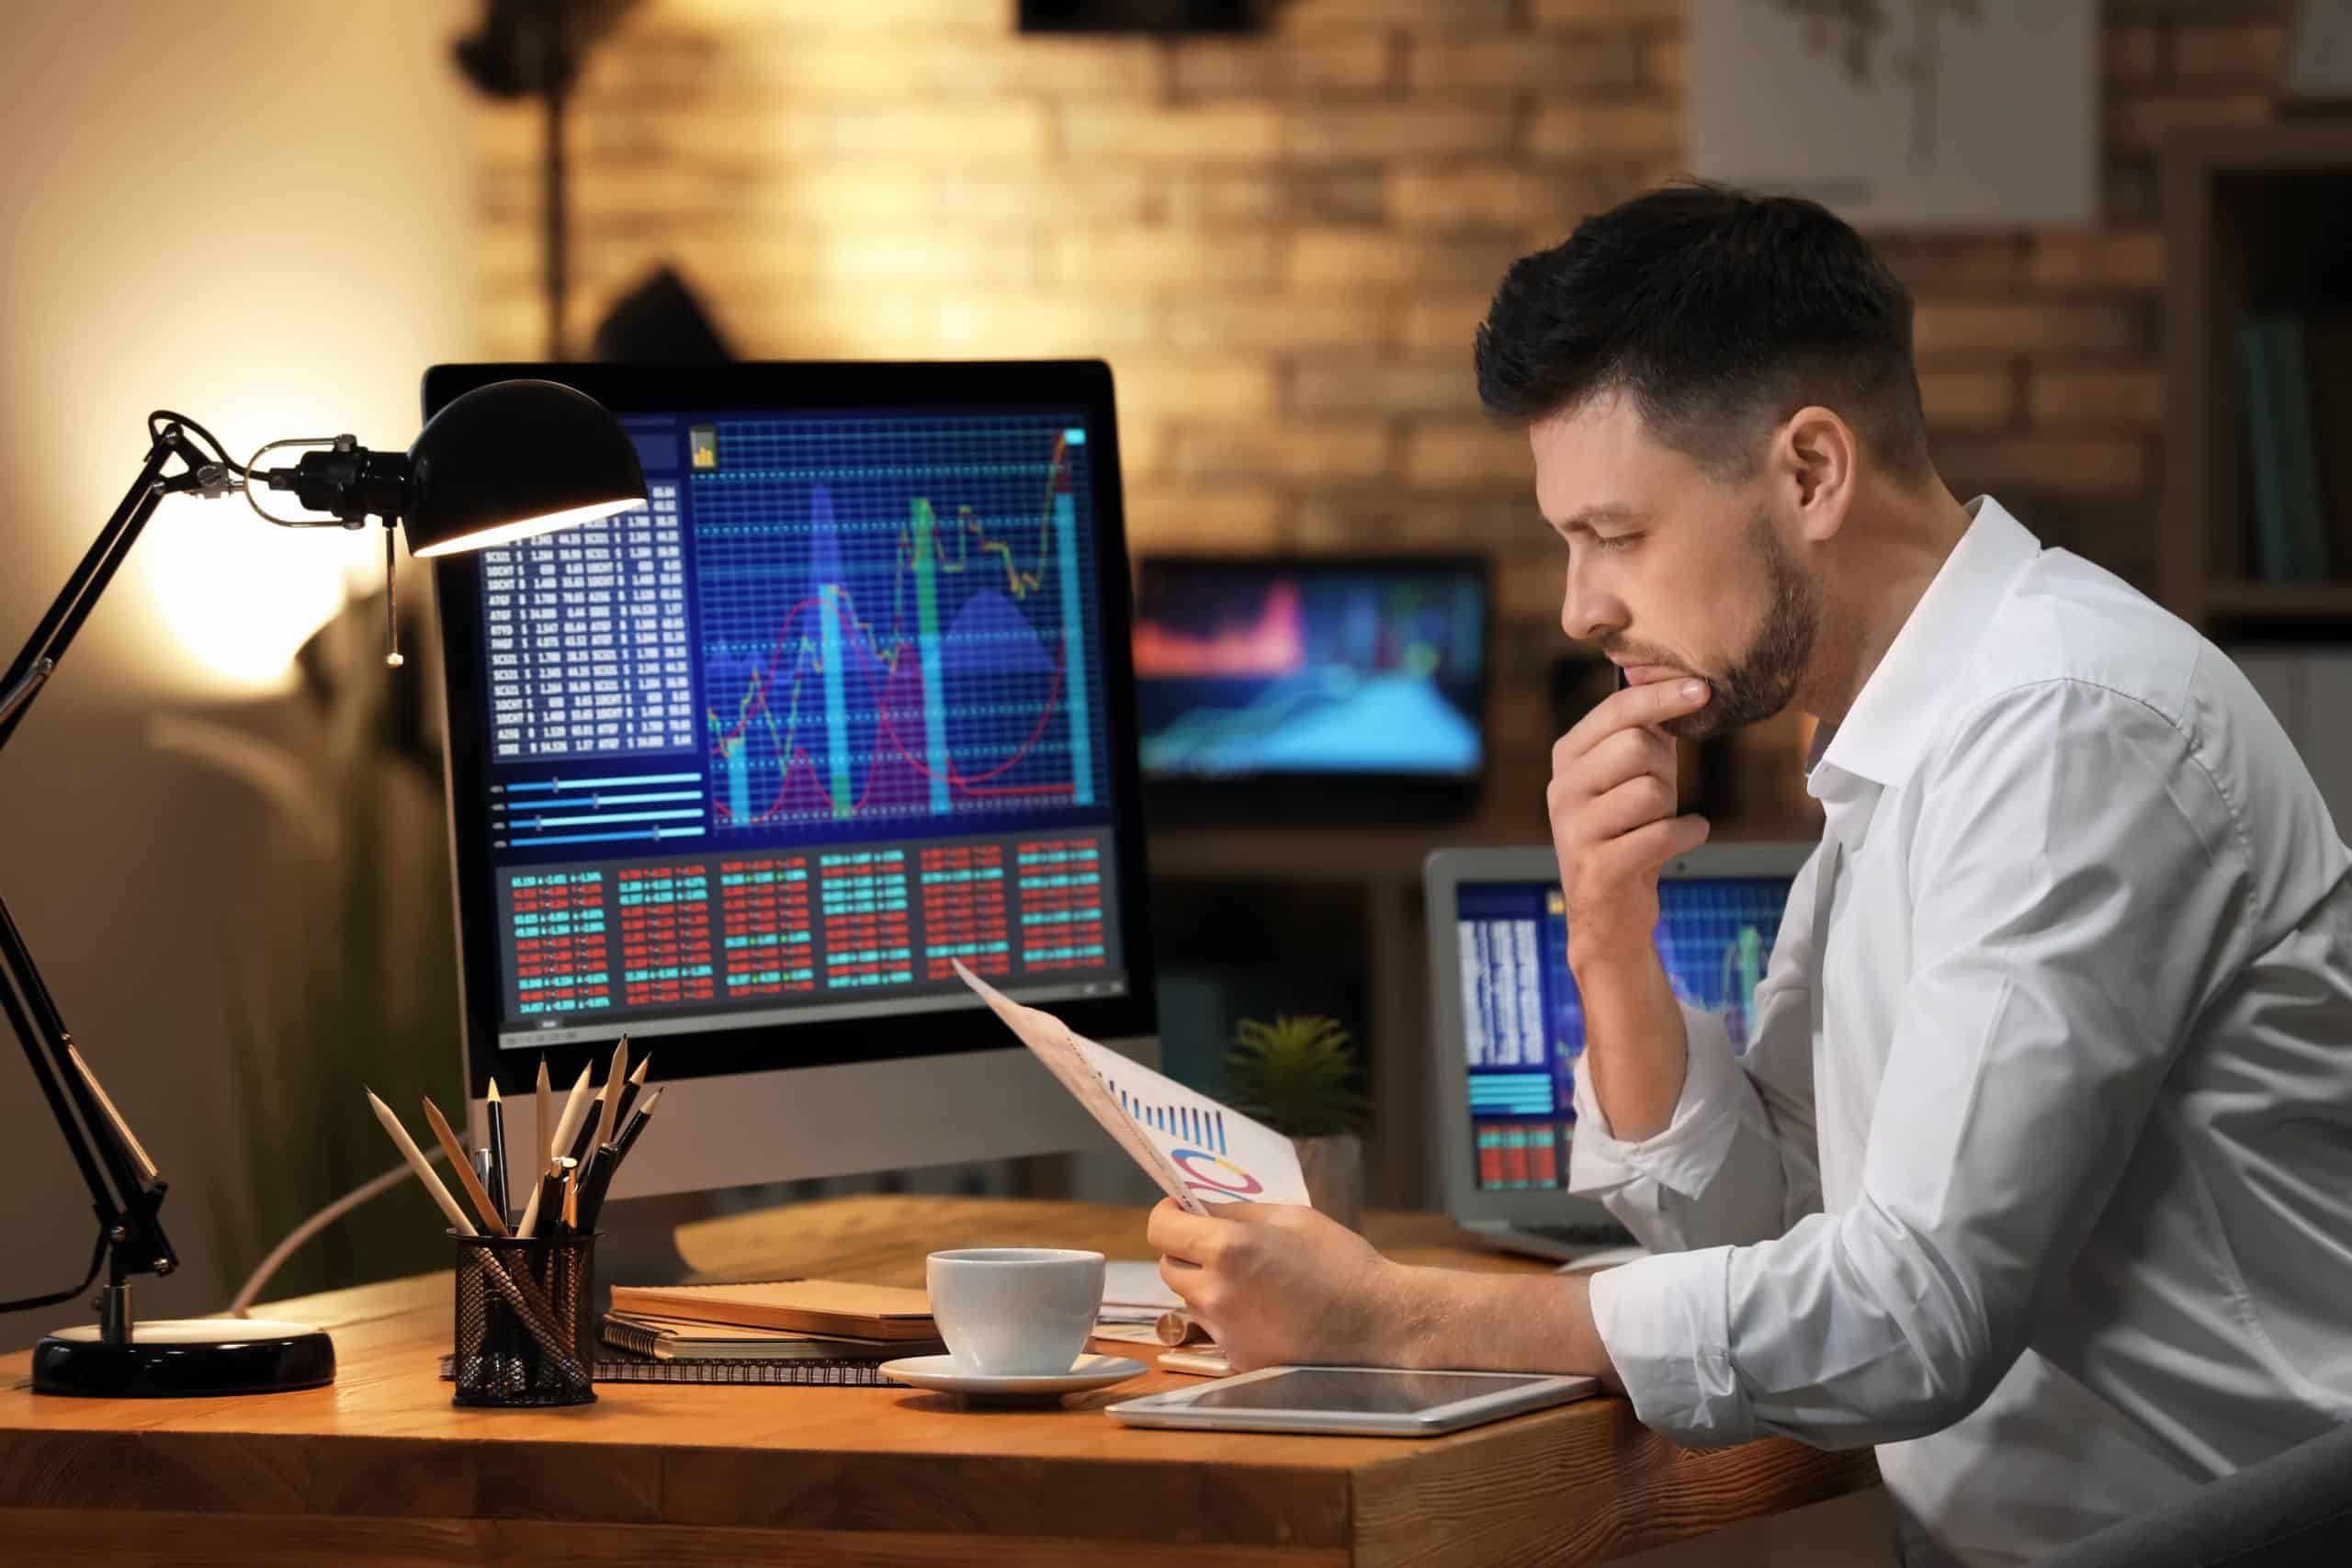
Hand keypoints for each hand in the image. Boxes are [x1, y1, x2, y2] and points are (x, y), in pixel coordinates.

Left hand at [1147, 1199, 1398, 1371]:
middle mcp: (1216, 1292)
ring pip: (1190, 1300)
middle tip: (1216, 1244)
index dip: (1166, 1215)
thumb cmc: (1341, 1262)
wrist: (1378, 1323)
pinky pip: (1216, 1329)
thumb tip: (1199, 1209)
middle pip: (1168, 1267)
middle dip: (1185, 1252)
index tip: (1178, 1211)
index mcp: (1228, 1248)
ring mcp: (1225, 1331)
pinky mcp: (1238, 1358)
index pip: (1161, 1229)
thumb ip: (1236, 1212)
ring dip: (1206, 1286)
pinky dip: (1229, 1316)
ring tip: (1252, 1280)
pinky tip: (1267, 1310)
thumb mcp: (1290, 1218)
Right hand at [1548, 677, 1712, 961]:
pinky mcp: (1597, 867)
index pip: (1616, 710)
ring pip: (1650, 791)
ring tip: (1655, 825)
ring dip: (1670, 809)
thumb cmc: (1630, 831)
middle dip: (1664, 768)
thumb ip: (1647, 727)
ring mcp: (1574, 829)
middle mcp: (1562, 788)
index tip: (1702, 690)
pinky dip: (1686, 836)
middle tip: (1657, 795)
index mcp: (1568, 756)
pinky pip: (1662, 834)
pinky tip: (1677, 842)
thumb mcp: (1634, 773)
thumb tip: (1667, 670)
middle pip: (1634, 746)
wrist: (1611, 912)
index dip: (1661, 696)